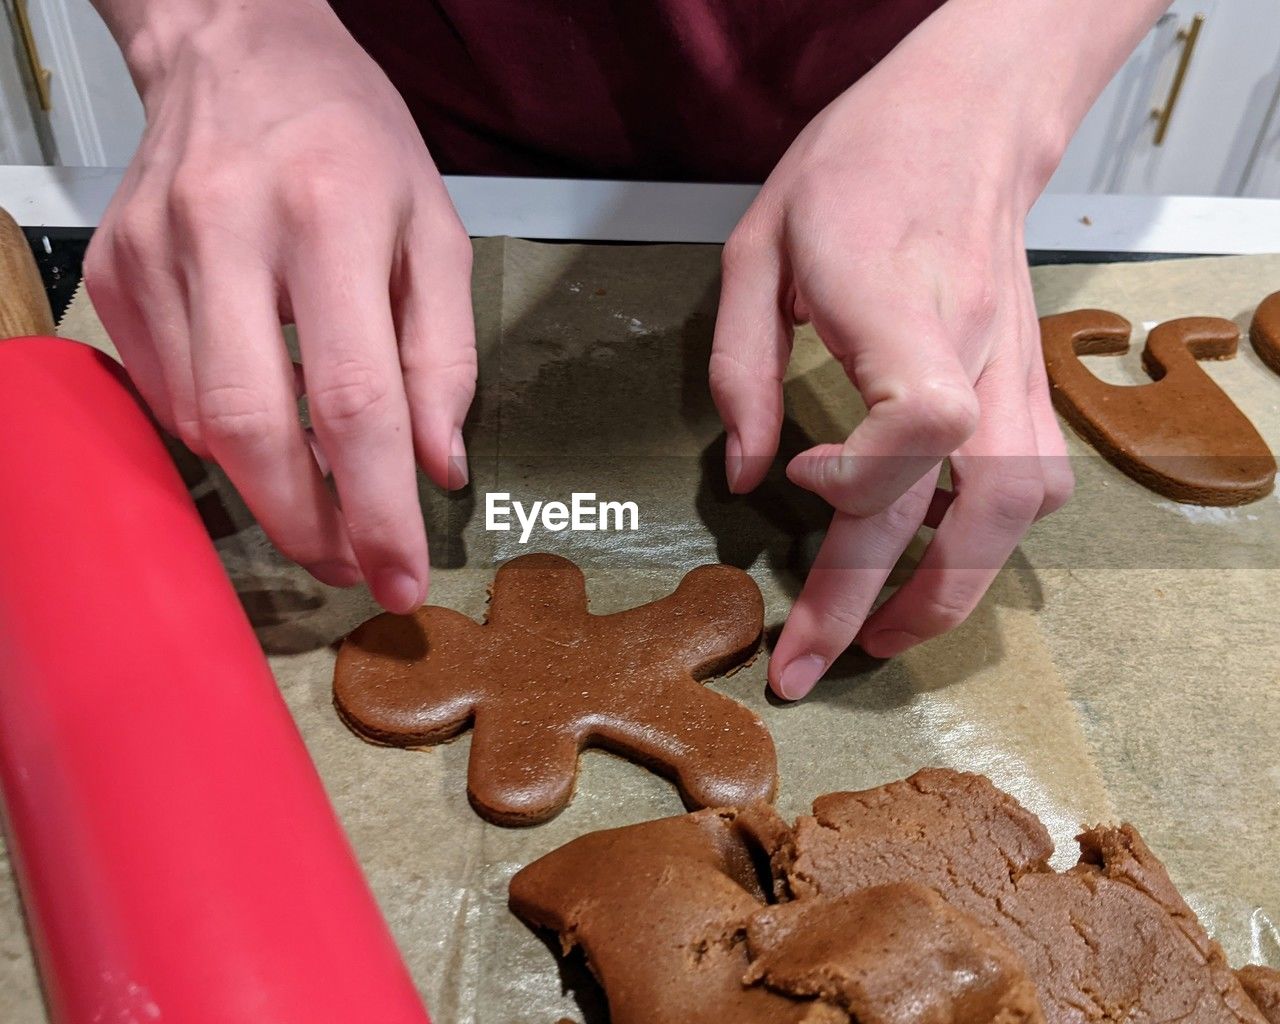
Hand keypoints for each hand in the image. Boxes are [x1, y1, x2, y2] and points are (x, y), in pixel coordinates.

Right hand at [85, 0, 474, 611]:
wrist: (234, 45)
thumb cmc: (352, 137)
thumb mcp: (436, 229)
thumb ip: (445, 354)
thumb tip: (436, 467)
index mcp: (332, 217)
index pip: (355, 401)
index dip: (377, 510)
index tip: (400, 577)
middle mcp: (229, 233)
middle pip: (256, 429)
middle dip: (307, 525)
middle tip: (351, 566)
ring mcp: (156, 253)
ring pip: (202, 424)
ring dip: (267, 488)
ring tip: (321, 502)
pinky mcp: (114, 271)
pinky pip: (167, 394)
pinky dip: (222, 436)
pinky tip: (266, 426)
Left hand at [709, 15, 1080, 699]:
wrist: (964, 122)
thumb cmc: (854, 172)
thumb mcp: (757, 249)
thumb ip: (742, 370)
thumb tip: (752, 480)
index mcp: (894, 300)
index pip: (924, 415)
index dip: (865, 476)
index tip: (805, 483)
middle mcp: (971, 345)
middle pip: (964, 502)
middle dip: (886, 601)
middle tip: (816, 660)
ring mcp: (1013, 369)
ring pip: (1015, 512)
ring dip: (952, 590)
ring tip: (884, 632)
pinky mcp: (1028, 382)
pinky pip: (1033, 485)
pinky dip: (989, 542)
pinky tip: (938, 554)